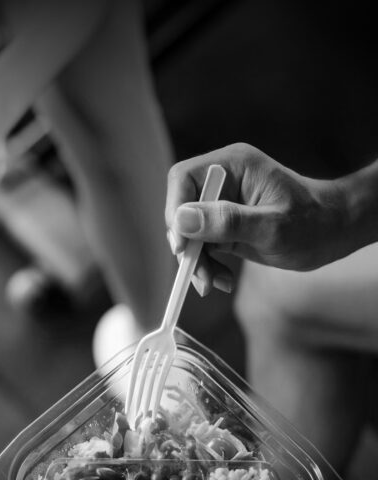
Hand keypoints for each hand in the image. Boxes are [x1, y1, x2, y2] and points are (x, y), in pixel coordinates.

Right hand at [165, 143, 347, 295]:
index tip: (181, 246)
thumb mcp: (271, 227)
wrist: (334, 233)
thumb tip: (181, 220)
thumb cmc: (313, 224)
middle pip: (181, 209)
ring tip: (214, 283)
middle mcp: (223, 181)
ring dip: (196, 261)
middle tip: (199, 276)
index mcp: (233, 166)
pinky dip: (207, 265)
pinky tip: (223, 279)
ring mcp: (222, 203)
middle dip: (187, 245)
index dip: (175, 211)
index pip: (183, 179)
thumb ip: (227, 221)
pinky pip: (202, 245)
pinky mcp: (224, 224)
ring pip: (189, 233)